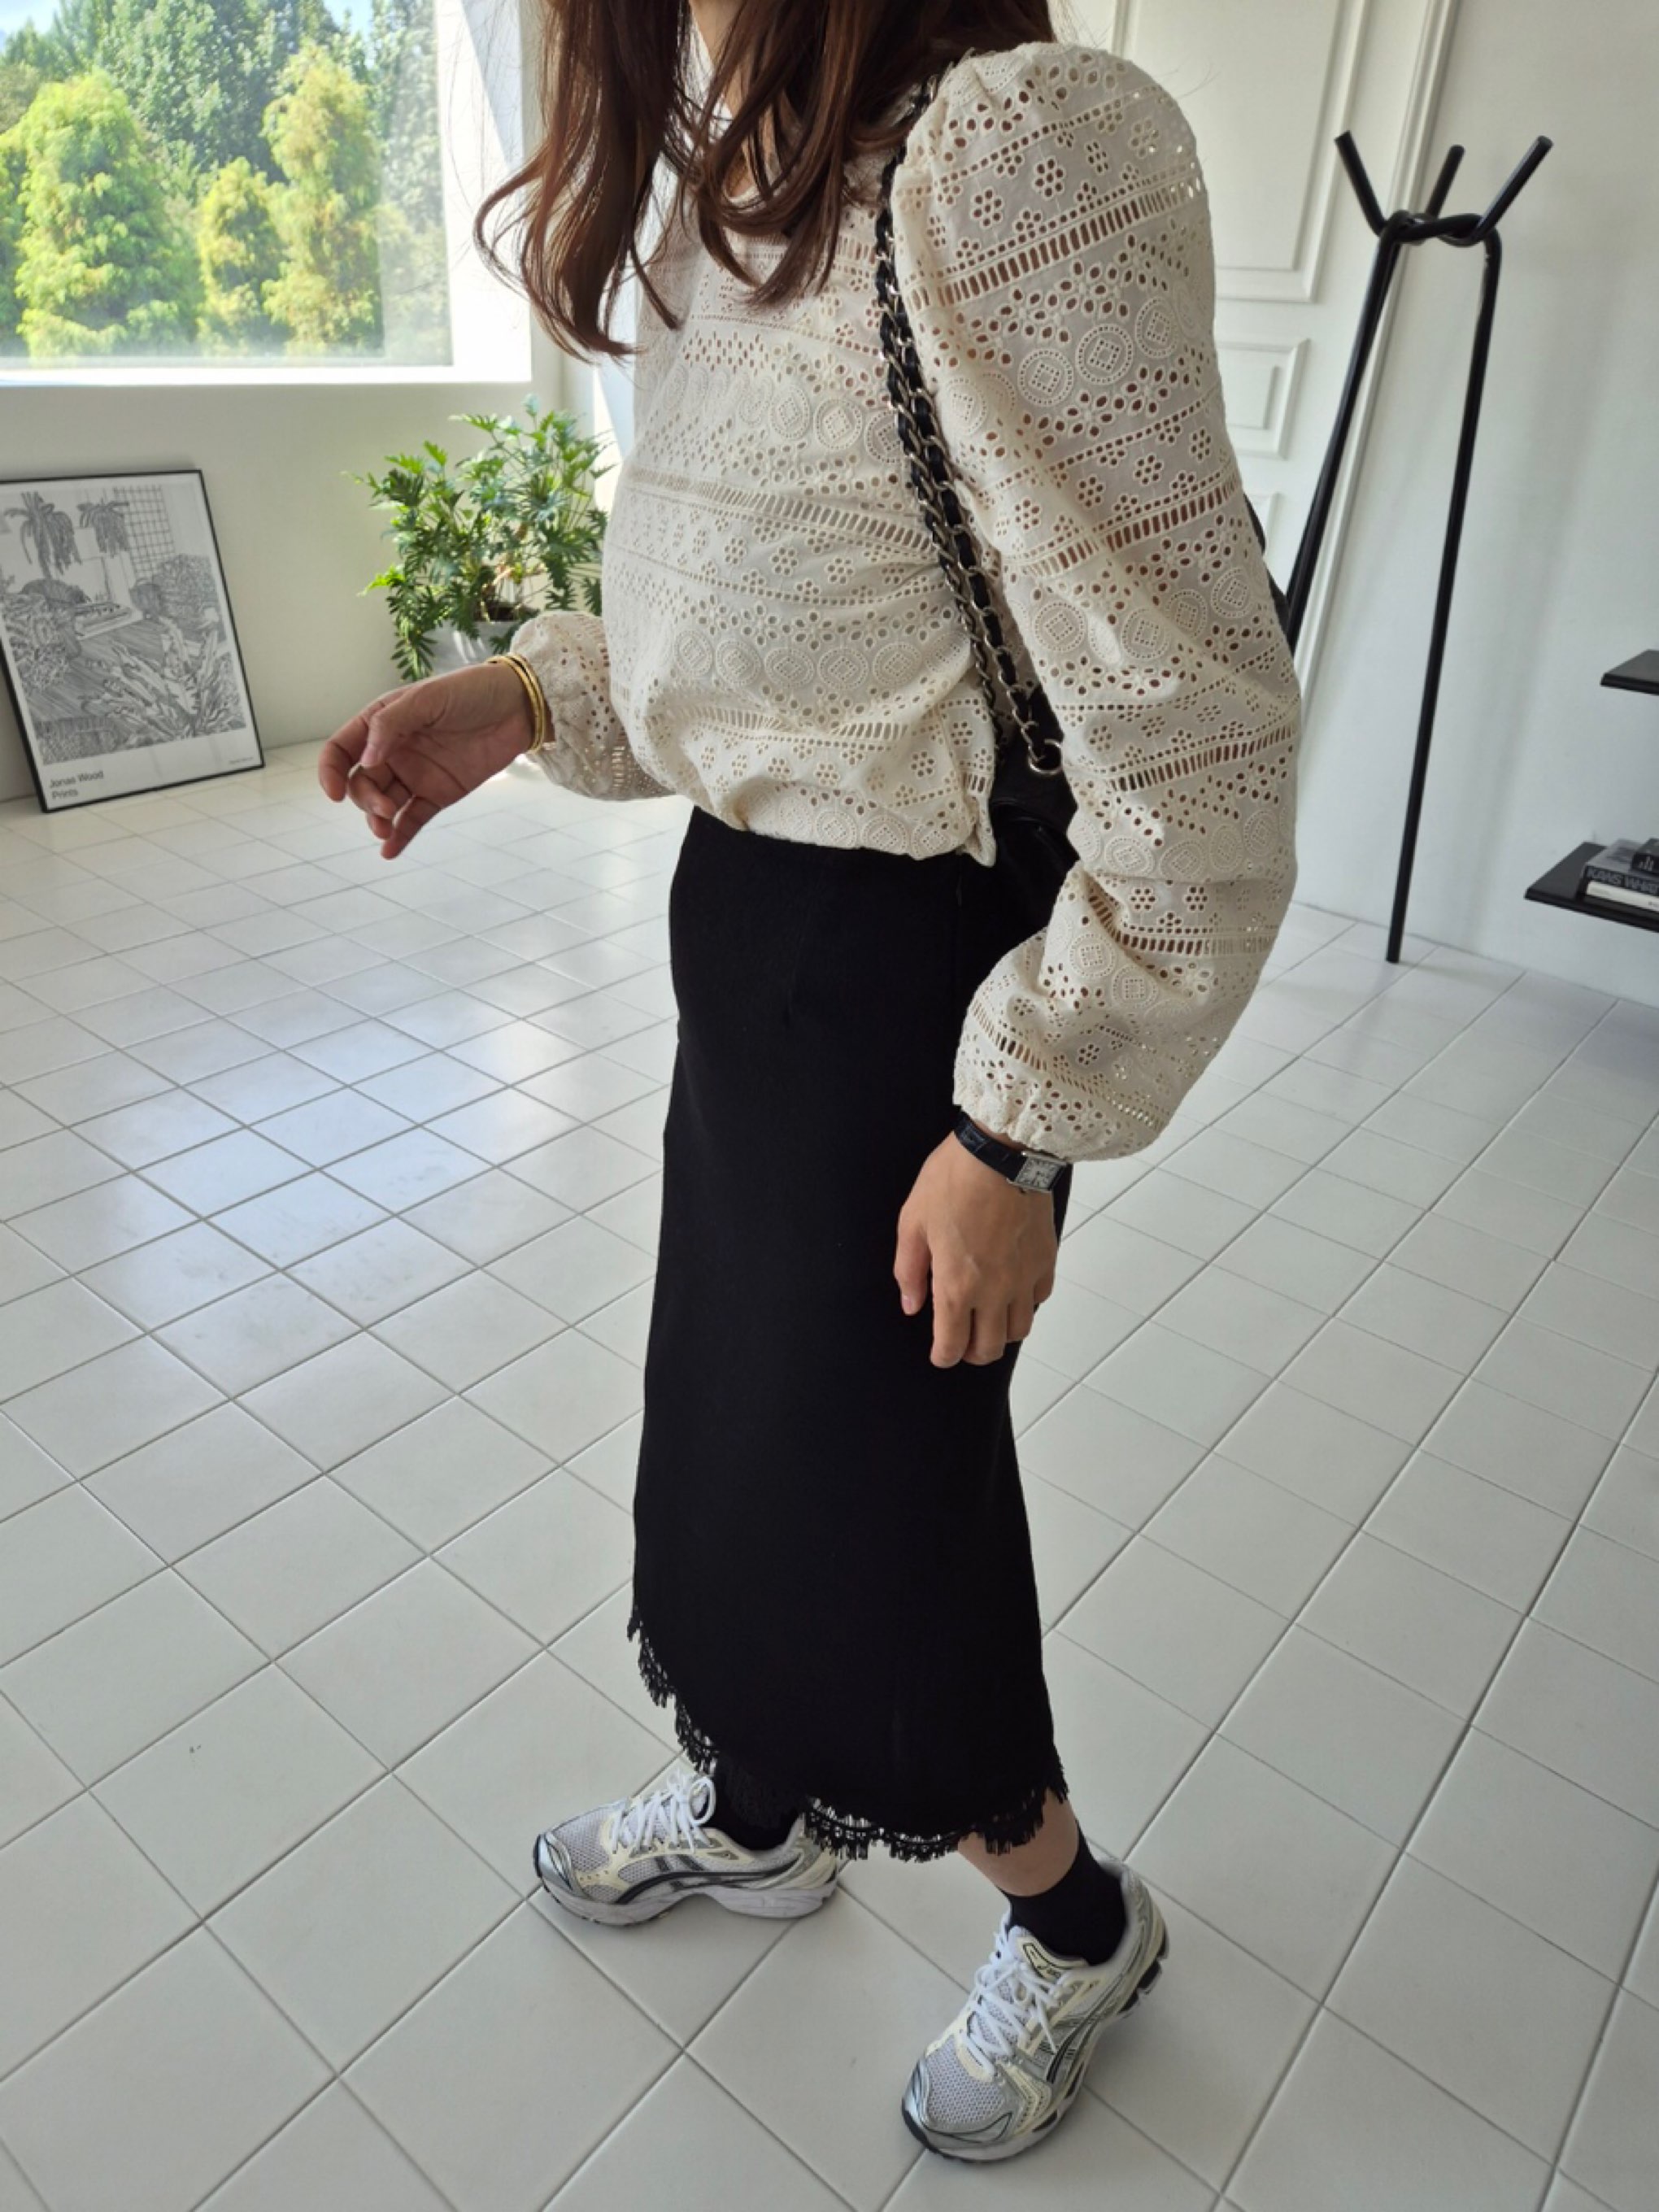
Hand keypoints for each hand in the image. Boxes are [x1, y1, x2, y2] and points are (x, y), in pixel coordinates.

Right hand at [316, 660, 537, 858]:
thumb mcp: (427, 698)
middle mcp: (393, 751)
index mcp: (381, 723)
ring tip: (384, 829)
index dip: (330, 772)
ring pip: (383, 804)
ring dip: (377, 819)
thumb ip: (391, 725)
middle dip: (365, 800)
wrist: (518, 707)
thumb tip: (365, 760)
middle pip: (361, 783)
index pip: (342, 750)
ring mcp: (415, 774)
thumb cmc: (471, 692)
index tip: (334, 794)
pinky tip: (389, 850)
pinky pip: (412, 818)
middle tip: (385, 808)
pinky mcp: (438, 794)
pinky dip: (400, 835)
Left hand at [893, 1124, 1058, 1367]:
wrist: (1001, 1152)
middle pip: (989, 1349)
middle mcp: (994, 1292)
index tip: (939, 1353)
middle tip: (962, 1342)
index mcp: (956, 1286)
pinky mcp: (1046, 1261)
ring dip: (1001, 1334)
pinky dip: (1025, 1304)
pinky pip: (1039, 1299)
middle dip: (972, 1354)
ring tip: (987, 1320)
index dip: (942, 1357)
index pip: (952, 1346)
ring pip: (1019, 1331)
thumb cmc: (953, 1180)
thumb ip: (909, 1271)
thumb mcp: (913, 1222)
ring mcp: (1024, 1279)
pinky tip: (1012, 1290)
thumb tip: (911, 1305)